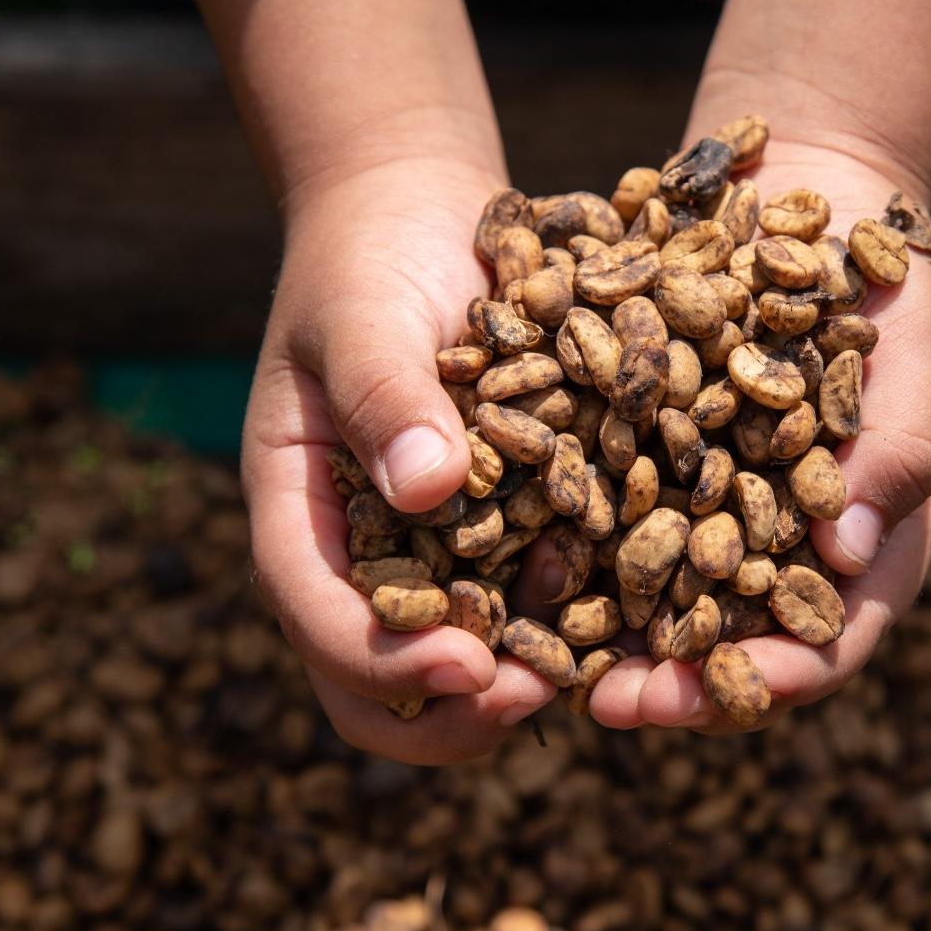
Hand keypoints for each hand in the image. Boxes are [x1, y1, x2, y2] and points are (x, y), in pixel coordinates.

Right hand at [241, 159, 557, 764]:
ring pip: (458, 661)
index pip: (319, 618)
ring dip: (518, 678)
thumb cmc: (370, 260)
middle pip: (378, 682)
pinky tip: (629, 603)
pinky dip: (569, 620)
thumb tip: (426, 490)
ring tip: (593, 657)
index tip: (469, 667)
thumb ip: (385, 394)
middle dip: (452, 710)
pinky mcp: (499, 531)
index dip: (384, 661)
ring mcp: (430, 551)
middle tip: (536, 694)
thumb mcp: (364, 313)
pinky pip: (525, 602)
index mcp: (301, 514)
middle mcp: (361, 553)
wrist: (420, 220)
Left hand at [588, 141, 930, 731]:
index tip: (716, 696)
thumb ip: (893, 460)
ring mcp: (713, 503)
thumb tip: (846, 556)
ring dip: (605, 628)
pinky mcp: (656, 454)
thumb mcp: (914, 372)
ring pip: (658, 588)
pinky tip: (517, 554)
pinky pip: (613, 506)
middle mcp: (779, 543)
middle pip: (727, 639)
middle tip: (602, 703)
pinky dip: (574, 537)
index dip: (771, 681)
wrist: (822, 203)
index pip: (825, 643)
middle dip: (668, 678)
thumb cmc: (895, 298)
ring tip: (542, 655)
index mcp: (860, 547)